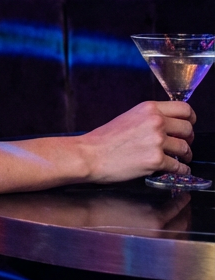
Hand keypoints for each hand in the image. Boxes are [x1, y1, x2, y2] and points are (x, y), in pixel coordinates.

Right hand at [78, 100, 195, 183]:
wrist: (89, 155)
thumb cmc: (103, 140)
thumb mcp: (129, 118)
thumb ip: (149, 118)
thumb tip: (169, 126)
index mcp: (149, 108)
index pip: (184, 109)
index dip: (190, 119)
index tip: (189, 125)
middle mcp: (156, 122)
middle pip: (188, 129)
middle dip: (188, 139)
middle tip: (184, 145)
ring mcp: (157, 141)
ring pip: (185, 149)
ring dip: (186, 156)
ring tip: (180, 159)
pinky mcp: (155, 161)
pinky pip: (178, 167)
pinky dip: (180, 171)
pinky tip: (176, 171)